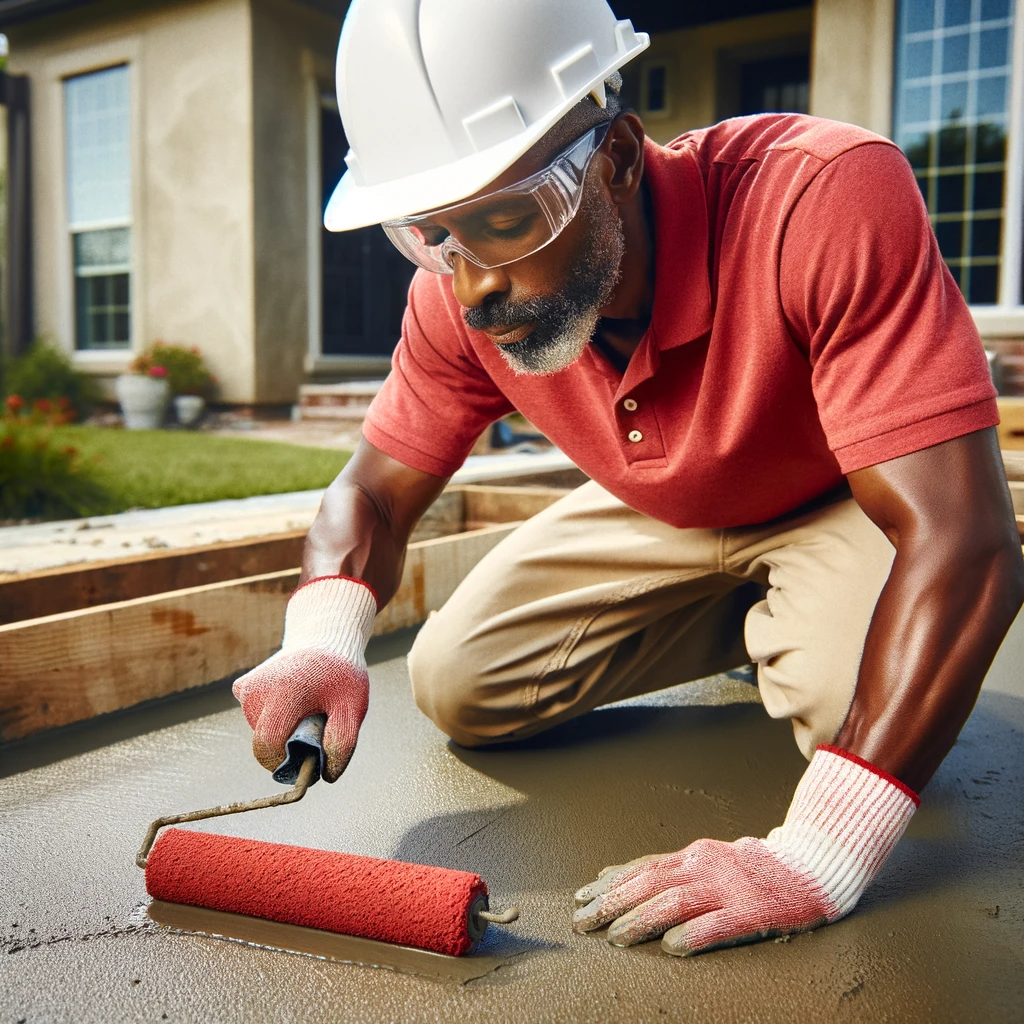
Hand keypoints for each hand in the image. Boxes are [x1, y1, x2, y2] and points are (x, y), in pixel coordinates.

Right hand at [233, 576, 376, 781]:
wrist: (324, 637)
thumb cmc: (341, 673)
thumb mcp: (353, 706)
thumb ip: (342, 742)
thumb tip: (326, 776)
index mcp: (283, 692)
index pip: (269, 745)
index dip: (284, 763)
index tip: (304, 761)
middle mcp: (257, 690)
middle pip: (264, 742)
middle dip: (286, 747)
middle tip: (315, 728)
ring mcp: (246, 688)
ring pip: (262, 731)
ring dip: (284, 730)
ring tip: (307, 707)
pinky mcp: (242, 688)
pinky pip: (258, 717)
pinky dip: (275, 716)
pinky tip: (293, 697)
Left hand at [573, 746, 917, 955]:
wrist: (811, 865)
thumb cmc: (751, 868)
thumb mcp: (704, 861)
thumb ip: (665, 869)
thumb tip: (611, 876)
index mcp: (691, 856)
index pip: (641, 869)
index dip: (609, 884)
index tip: (579, 898)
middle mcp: (704, 866)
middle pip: (648, 884)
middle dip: (611, 903)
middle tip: (582, 922)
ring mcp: (728, 887)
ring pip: (675, 901)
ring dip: (641, 919)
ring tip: (616, 938)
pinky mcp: (753, 910)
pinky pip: (720, 923)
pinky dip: (694, 934)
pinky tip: (673, 947)